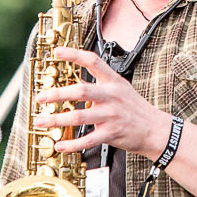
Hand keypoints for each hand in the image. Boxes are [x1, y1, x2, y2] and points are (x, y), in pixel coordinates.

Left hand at [32, 46, 168, 158]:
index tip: (56, 52)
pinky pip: (88, 139)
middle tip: (41, 97)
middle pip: (81, 91)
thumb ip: (99, 85)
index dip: (74, 55)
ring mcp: (111, 115)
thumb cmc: (136, 108)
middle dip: (58, 94)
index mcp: (113, 81)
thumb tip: (78, 82)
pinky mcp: (111, 133)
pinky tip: (60, 145)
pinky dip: (72, 144)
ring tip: (41, 122)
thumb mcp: (121, 89)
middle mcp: (112, 96)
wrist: (155, 129)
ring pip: (79, 116)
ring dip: (57, 120)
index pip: (93, 61)